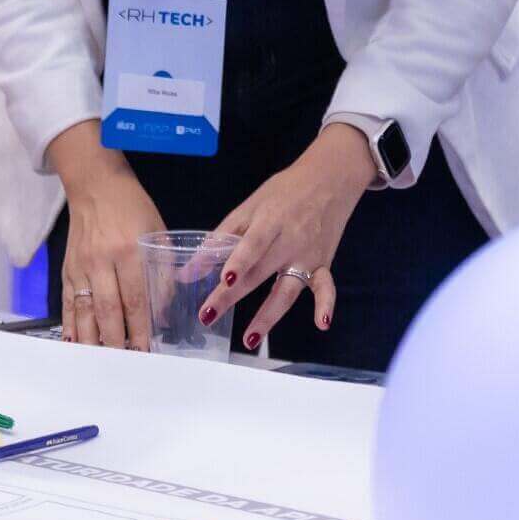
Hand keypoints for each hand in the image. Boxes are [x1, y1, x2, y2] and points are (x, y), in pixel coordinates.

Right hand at [50, 124, 164, 349]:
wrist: (95, 185)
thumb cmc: (131, 208)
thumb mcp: (158, 233)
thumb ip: (163, 272)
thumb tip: (164, 313)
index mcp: (129, 250)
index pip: (136, 299)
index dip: (141, 329)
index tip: (148, 351)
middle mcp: (102, 260)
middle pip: (109, 311)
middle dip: (118, 342)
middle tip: (128, 364)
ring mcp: (81, 266)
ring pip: (85, 312)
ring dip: (95, 341)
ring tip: (104, 362)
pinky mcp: (67, 269)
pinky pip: (67, 304)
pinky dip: (71, 327)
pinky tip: (76, 345)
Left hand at [197, 125, 371, 350]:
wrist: (329, 179)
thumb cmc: (283, 192)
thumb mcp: (250, 206)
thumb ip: (220, 237)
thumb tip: (189, 271)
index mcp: (271, 220)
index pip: (252, 244)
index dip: (239, 262)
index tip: (224, 279)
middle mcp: (290, 241)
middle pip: (259, 273)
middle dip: (232, 295)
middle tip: (207, 316)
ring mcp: (308, 255)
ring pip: (288, 290)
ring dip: (269, 316)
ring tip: (249, 340)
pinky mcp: (323, 264)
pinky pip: (326, 288)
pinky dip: (326, 305)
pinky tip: (322, 324)